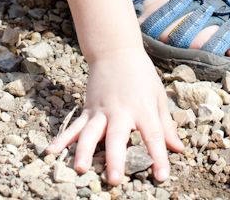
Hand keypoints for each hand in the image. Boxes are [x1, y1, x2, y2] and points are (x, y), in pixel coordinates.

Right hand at [47, 48, 182, 184]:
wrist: (116, 49)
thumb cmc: (141, 75)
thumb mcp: (158, 97)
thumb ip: (166, 125)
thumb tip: (179, 149)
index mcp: (142, 109)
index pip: (152, 136)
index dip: (158, 157)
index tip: (161, 177)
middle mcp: (120, 111)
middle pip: (117, 137)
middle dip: (115, 159)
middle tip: (114, 179)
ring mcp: (101, 110)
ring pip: (90, 133)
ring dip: (84, 152)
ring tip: (80, 169)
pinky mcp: (88, 109)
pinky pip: (74, 127)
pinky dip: (62, 140)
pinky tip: (50, 152)